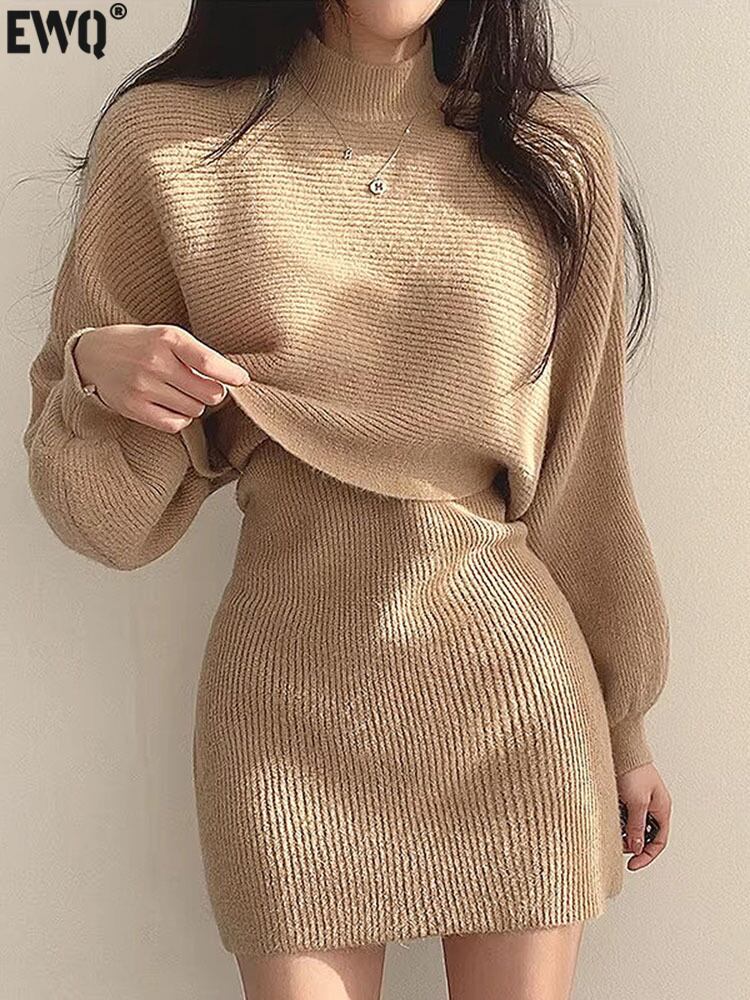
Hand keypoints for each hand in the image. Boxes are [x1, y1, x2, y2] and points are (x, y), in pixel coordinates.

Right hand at [72, 323, 250, 431]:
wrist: (92, 354)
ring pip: (194, 410)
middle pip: (208, 393)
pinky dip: (180, 418)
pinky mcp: (133, 408)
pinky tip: (172, 406)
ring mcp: (142, 386)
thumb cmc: (139, 344)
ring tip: (180, 392)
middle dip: (213, 392)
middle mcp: (154, 362)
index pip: (209, 362)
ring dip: (195, 405)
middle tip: (203, 386)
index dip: (231, 375)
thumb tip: (232, 378)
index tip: (242, 380)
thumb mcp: (166, 335)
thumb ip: (195, 353)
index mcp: (167, 338)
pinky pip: (175, 424)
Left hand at [617, 761, 671, 870]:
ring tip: (613, 829)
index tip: (633, 865)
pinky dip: (618, 820)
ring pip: (633, 826)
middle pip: (645, 835)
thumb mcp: (637, 802)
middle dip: (633, 843)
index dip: (647, 856)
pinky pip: (625, 815)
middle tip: (619, 845)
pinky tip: (611, 817)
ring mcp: (641, 801)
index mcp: (662, 810)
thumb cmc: (634, 770)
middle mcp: (653, 807)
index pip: (658, 842)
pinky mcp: (628, 796)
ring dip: (624, 831)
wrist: (623, 748)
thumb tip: (636, 847)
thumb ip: (636, 826)